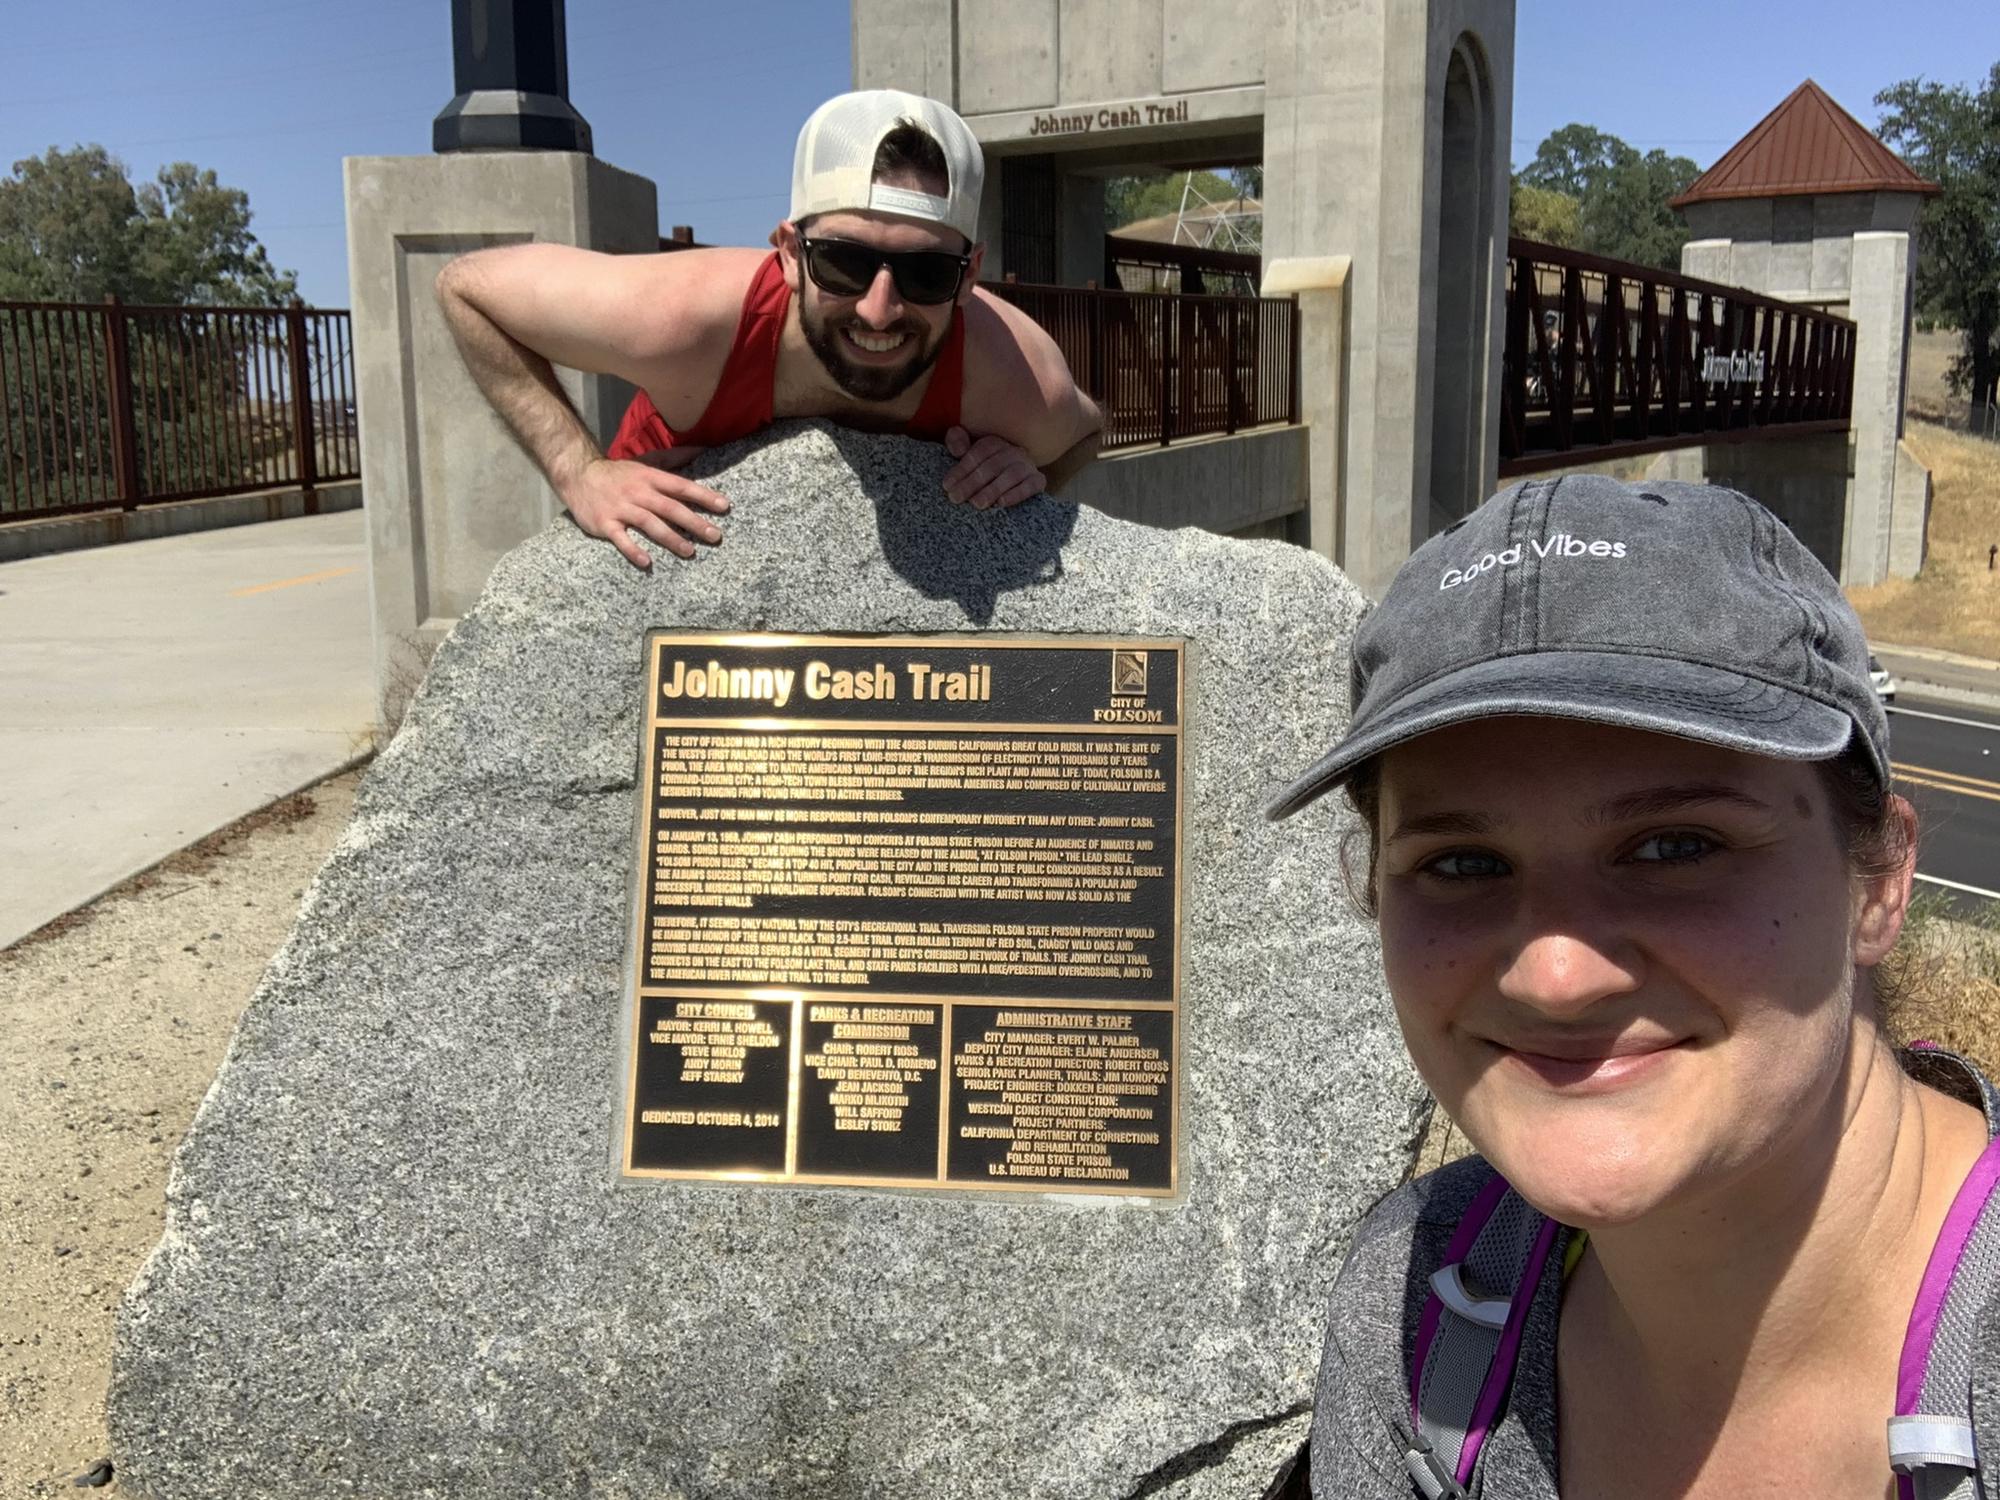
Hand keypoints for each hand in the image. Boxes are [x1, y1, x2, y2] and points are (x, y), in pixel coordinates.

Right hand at [561, 449, 728, 569]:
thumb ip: (673, 459)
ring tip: (690, 552)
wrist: (578, 474)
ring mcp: (621, 508)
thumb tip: (700, 449)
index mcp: (650, 478)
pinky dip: (633, 550)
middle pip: (670, 508)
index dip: (703, 496)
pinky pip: (620, 539)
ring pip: (650, 524)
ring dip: (671, 538)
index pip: (681, 487)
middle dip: (694, 522)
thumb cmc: (617, 473)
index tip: (724, 506)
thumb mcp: (645, 463)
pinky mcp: (605, 523)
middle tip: (716, 537)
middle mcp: (638, 492)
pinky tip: (647, 562)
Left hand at [943, 427, 1044, 510]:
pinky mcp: (1038, 481)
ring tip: (977, 504)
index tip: (947, 485)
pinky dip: (1017, 494)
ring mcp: (1027, 466)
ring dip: (993, 489)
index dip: (961, 469)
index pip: (978, 453)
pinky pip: (1030, 486)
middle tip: (956, 498)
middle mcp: (1012, 451)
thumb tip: (956, 444)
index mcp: (994, 443)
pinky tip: (1002, 503)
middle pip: (992, 465)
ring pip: (1010, 475)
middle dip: (972, 483)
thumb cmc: (985, 470)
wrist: (1016, 483)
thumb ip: (958, 443)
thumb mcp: (969, 455)